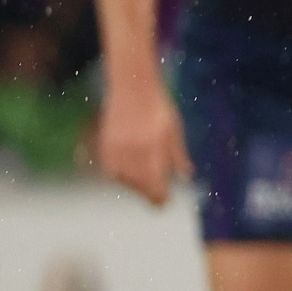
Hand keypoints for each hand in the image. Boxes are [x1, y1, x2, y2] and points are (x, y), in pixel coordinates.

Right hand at [98, 80, 191, 205]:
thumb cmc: (158, 107)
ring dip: (134, 188)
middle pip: (139, 182)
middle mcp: (132, 148)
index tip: (165, 204)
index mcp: (152, 145)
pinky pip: (110, 169)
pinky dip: (119, 177)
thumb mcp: (174, 129)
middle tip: (158, 204)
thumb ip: (178, 155)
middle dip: (148, 195)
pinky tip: (129, 179)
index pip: (155, 180)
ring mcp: (116, 146)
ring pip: (123, 178)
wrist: (132, 86)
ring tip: (145, 191)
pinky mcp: (105, 143)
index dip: (160, 195)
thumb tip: (186, 177)